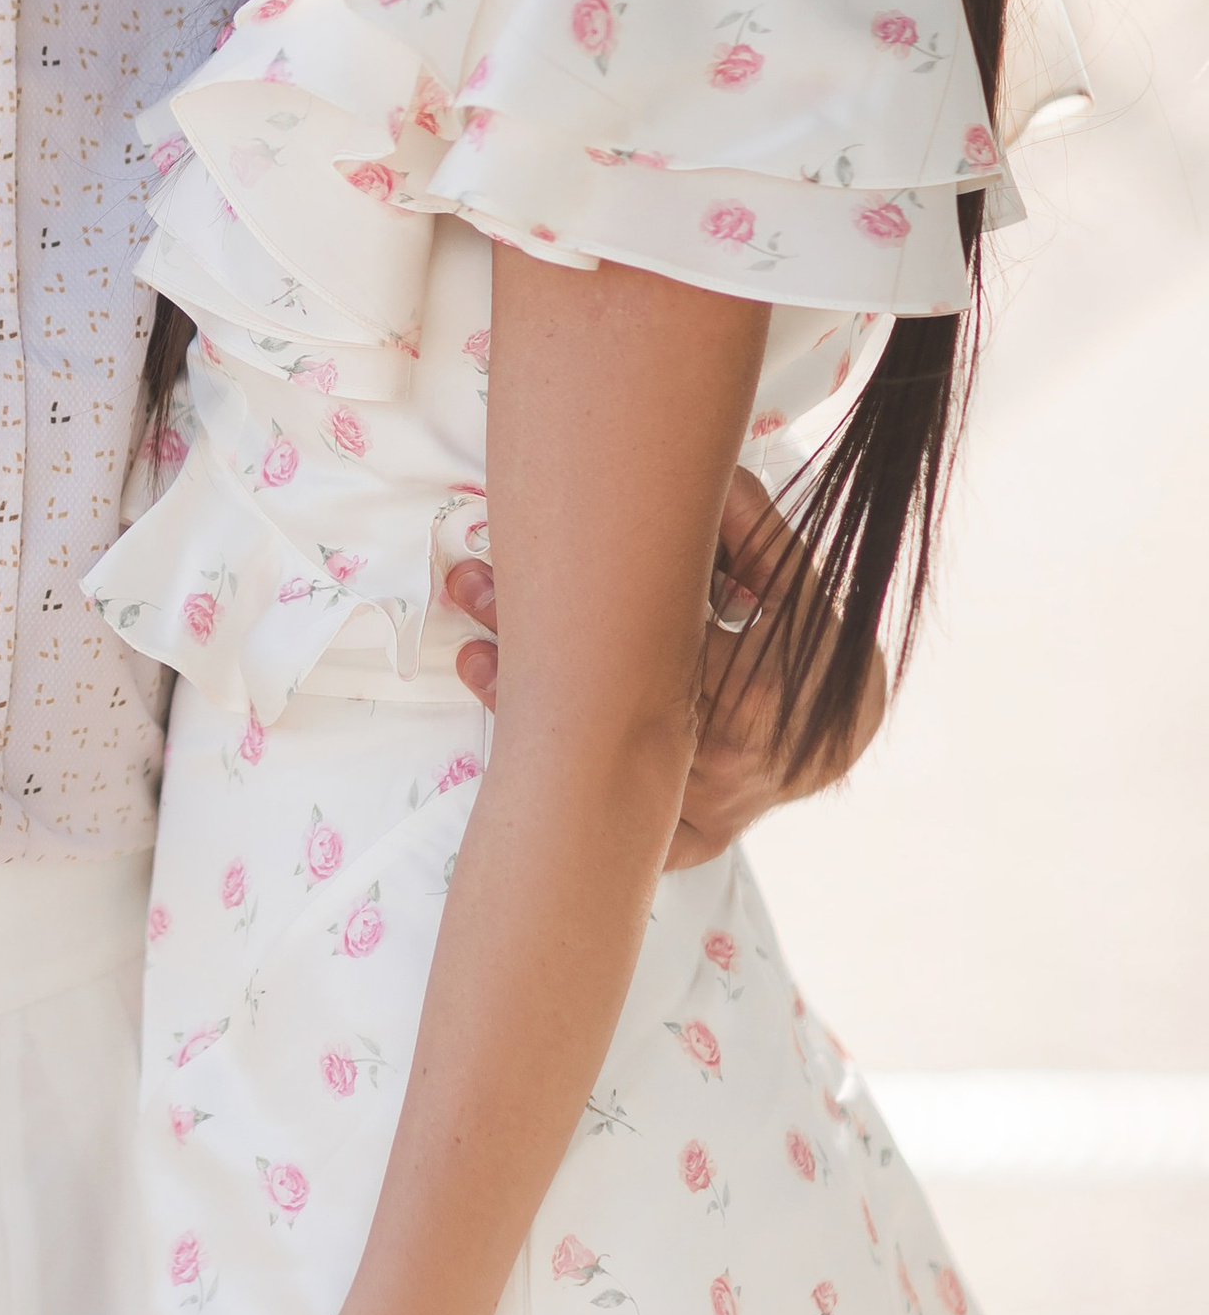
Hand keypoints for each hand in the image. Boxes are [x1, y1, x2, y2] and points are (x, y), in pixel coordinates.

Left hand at [446, 467, 885, 865]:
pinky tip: (515, 736)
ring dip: (523, 710)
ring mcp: (705, 809)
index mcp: (752, 695)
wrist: (844, 731)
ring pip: (596, 770)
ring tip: (472, 654)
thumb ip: (751, 527)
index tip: (501, 563)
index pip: (641, 644)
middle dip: (521, 646)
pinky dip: (564, 780)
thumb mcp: (796, 577)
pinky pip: (617, 820)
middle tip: (470, 590)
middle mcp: (722, 764)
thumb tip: (705, 475)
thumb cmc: (812, 643)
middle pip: (601, 708)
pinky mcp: (691, 839)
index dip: (562, 604)